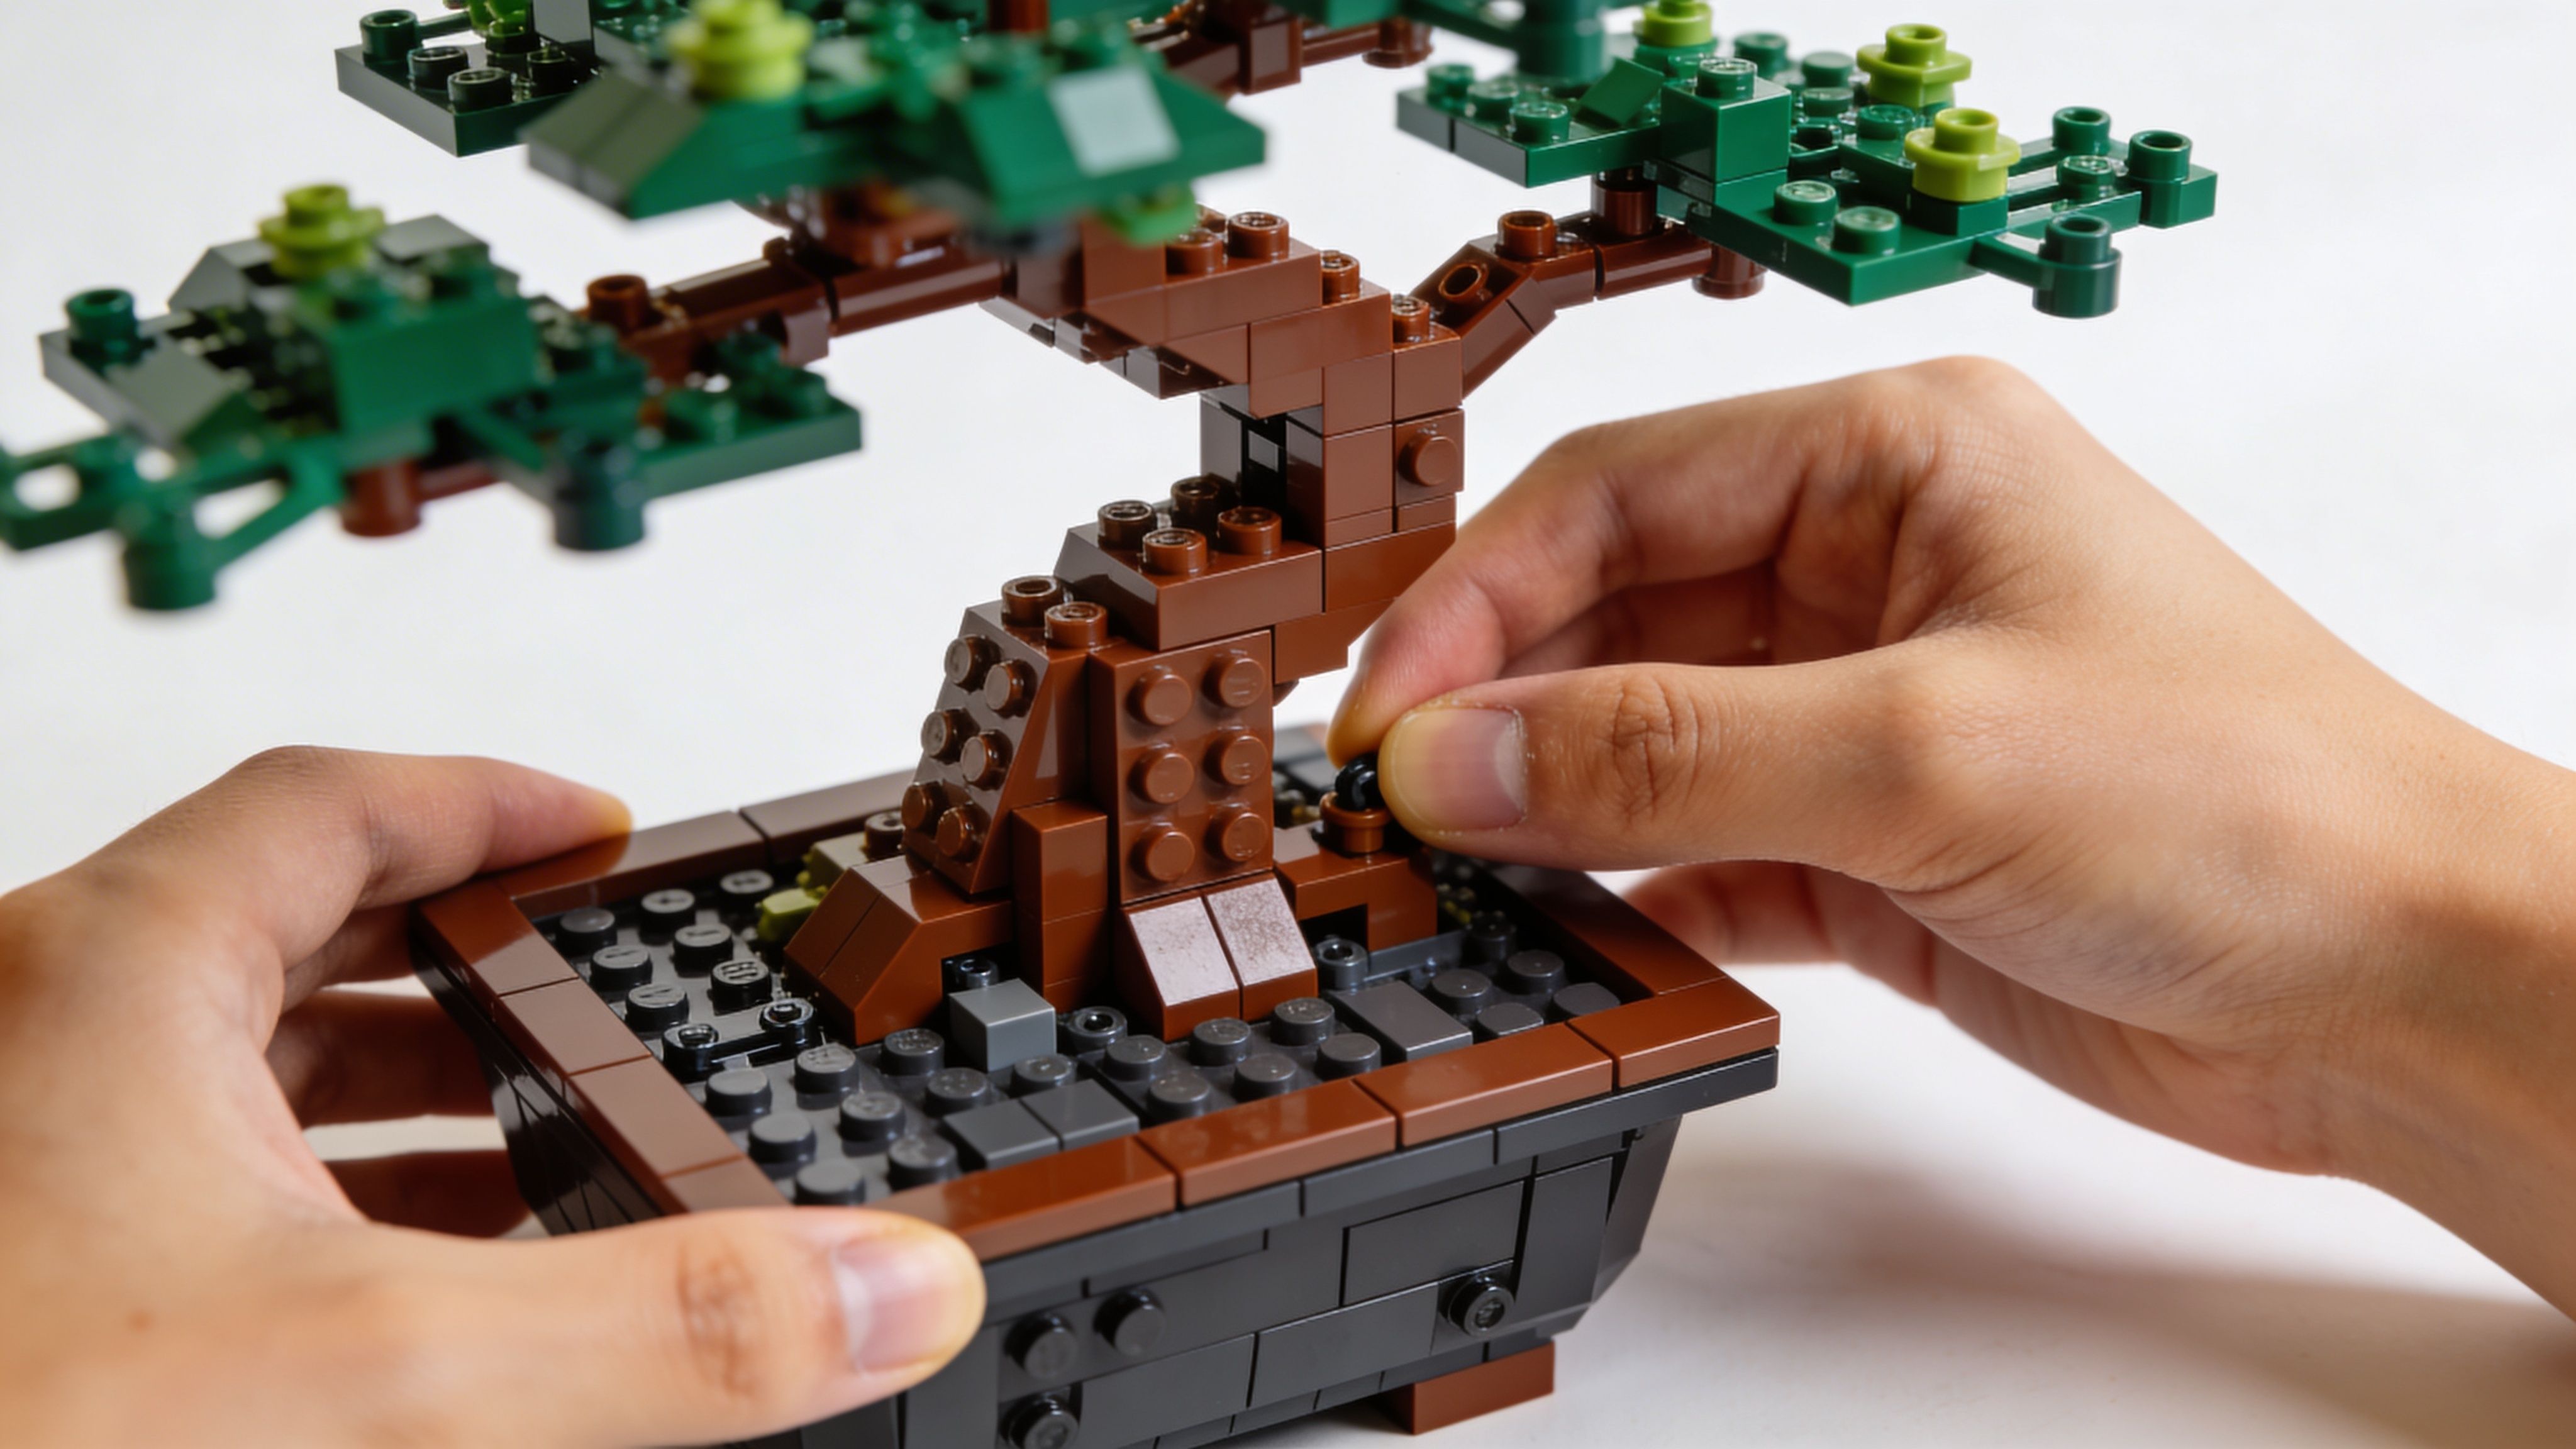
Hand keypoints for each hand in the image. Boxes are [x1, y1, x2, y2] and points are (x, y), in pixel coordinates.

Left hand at [0, 749, 983, 1444]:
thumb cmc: (0, 1427)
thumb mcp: (377, 1386)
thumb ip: (663, 1333)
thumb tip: (889, 1283)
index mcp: (106, 979)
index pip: (334, 800)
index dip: (489, 799)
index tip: (598, 827)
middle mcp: (28, 1042)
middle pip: (273, 934)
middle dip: (453, 971)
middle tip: (590, 1005)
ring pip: (207, 1081)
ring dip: (371, 1111)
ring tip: (526, 1167)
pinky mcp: (1, 1298)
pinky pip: (157, 1202)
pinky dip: (292, 1228)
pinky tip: (379, 1322)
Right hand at [1332, 359, 2575, 1312]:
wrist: (2405, 989)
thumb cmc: (2240, 801)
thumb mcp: (1916, 748)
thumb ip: (1659, 752)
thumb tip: (1446, 759)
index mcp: (1895, 458)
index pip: (1613, 496)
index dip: (1477, 603)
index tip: (1382, 718)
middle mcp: (1869, 569)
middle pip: (1611, 615)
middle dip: (1498, 711)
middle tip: (1390, 815)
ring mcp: (1866, 712)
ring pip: (1642, 741)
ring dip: (1549, 810)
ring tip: (1448, 885)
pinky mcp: (1875, 846)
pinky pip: (1699, 852)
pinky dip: (1630, 894)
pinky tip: (1572, 936)